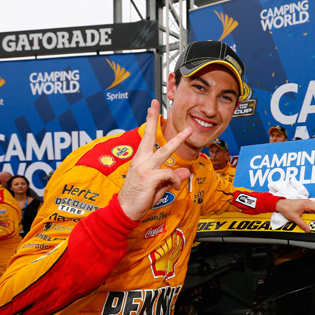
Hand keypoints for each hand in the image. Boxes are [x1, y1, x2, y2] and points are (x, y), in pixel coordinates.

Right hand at [118, 100, 191, 220]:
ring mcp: (144, 168)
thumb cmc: (139, 198)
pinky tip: (174, 187)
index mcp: (140, 160)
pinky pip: (170, 174)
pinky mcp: (149, 177)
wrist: (125, 211)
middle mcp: (140, 160)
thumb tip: (184, 171)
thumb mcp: (158, 186)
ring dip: (179, 140)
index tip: (152, 107)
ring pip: (165, 151)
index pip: (146, 137)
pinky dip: (175, 181)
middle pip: (150, 136)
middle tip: (157, 103)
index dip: (149, 121)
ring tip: (189, 131)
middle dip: (154, 118)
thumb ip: (169, 177)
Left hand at [275, 198, 314, 232]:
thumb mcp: (295, 219)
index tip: (314, 219)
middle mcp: (307, 202)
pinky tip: (304, 214)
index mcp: (306, 204)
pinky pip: (311, 207)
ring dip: (313, 212)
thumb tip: (308, 229)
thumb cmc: (286, 209)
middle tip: (310, 218)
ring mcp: (306, 202)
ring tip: (306, 216)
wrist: (281, 204)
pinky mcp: (304, 203)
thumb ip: (302, 224)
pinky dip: (310, 211)